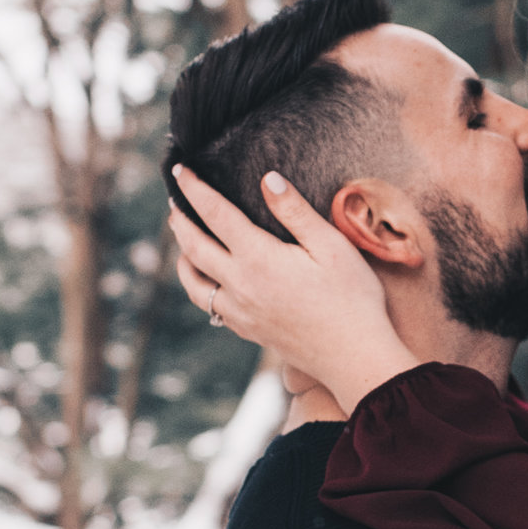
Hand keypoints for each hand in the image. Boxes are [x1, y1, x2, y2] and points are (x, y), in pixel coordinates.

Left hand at [166, 169, 411, 411]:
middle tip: (173, 203)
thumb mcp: (331, 246)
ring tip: (183, 242)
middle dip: (181, 222)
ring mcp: (241, 312)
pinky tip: (208, 282)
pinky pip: (210, 307)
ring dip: (183, 258)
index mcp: (258, 258)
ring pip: (194, 283)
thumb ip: (295, 211)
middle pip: (195, 248)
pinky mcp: (248, 331)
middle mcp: (240, 286)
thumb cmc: (351, 298)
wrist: (353, 357)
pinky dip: (200, 287)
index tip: (180, 171)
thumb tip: (268, 179)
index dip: (195, 189)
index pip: (215, 214)